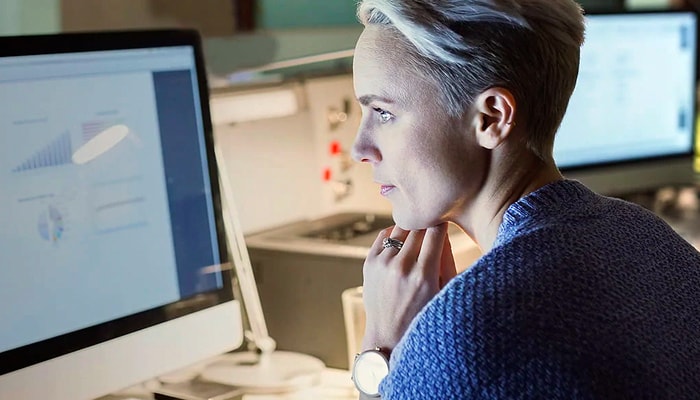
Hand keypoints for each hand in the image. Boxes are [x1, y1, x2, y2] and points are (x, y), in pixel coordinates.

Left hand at [360, 223, 456, 353]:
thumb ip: (447, 260)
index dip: (443, 225)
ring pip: (400, 228)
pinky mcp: (369, 263)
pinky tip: (403, 240)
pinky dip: (395, 233)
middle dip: (427, 224)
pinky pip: (384, 235)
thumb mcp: (443, 292)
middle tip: (433, 226)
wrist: (388, 336)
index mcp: (423, 276)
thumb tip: (442, 229)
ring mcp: (382, 264)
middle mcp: (401, 268)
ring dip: (411, 228)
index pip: (436, 232)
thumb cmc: (422, 316)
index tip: (446, 224)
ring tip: (418, 235)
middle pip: (418, 227)